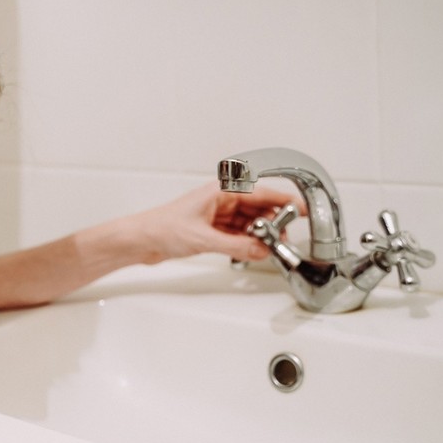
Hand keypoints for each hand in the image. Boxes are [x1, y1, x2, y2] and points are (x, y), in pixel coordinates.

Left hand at [132, 183, 304, 263]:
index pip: (260, 193)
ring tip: (270, 248)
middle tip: (283, 239)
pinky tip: (253, 251)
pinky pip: (238, 234)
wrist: (140, 240)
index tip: (302, 210)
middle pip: (258, 209)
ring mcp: (217, 215)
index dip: (284, 202)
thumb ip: (236, 245)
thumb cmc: (161, 228)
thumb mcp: (204, 239)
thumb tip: (262, 249)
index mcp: (220, 191)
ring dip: (260, 235)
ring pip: (249, 223)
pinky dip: (247, 242)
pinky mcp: (211, 230)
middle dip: (273, 223)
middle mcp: (220, 200)